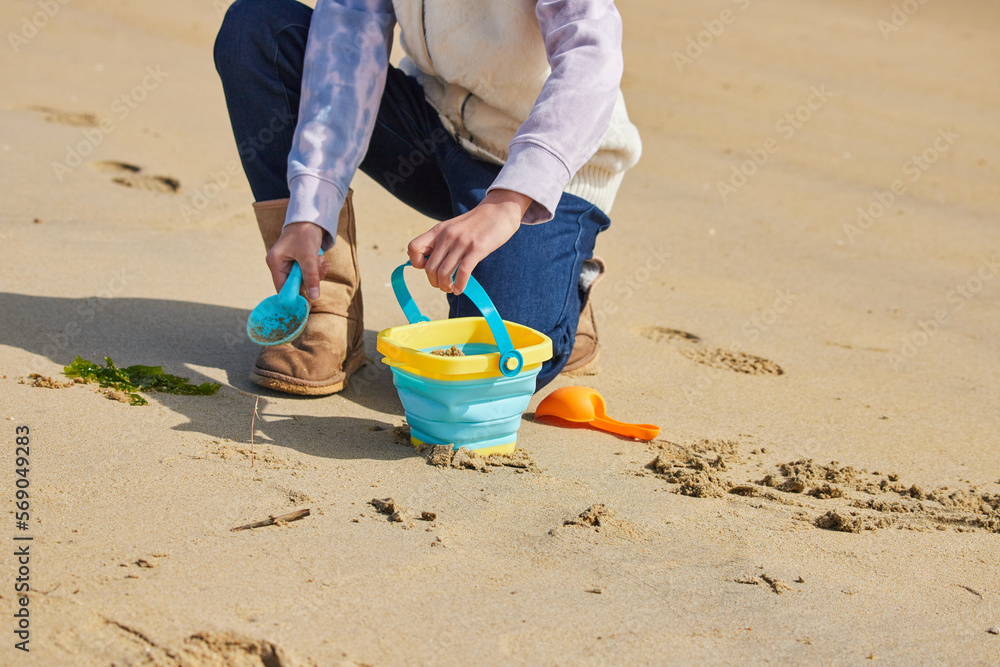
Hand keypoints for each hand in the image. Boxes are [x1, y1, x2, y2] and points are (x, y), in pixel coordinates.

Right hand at [266, 221, 328, 298]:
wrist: (311, 218)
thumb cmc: (306, 233)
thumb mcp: (309, 256)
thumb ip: (311, 276)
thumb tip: (313, 296)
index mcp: (275, 263)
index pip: (282, 288)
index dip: (295, 298)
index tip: (309, 305)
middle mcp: (278, 265)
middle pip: (295, 284)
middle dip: (311, 279)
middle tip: (321, 268)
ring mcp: (287, 264)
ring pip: (303, 279)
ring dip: (316, 273)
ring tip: (321, 259)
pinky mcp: (297, 263)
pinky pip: (307, 273)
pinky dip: (316, 269)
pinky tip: (322, 260)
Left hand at [407, 189, 530, 293]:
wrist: (499, 209)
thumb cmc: (477, 223)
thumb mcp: (453, 228)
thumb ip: (442, 242)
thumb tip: (432, 264)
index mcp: (438, 230)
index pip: (413, 248)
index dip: (417, 263)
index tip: (429, 267)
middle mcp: (447, 235)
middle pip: (429, 268)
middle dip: (434, 282)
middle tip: (443, 285)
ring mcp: (461, 242)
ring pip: (443, 273)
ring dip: (445, 286)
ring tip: (451, 288)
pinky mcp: (477, 248)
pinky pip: (462, 272)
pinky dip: (459, 285)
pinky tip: (460, 289)